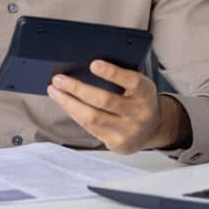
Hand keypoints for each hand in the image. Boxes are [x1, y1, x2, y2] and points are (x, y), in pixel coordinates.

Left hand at [47, 60, 189, 154]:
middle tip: (59, 79)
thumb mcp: (138, 85)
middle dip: (78, 88)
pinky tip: (65, 104)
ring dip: (69, 103)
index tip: (93, 64)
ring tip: (55, 91)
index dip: (112, 73)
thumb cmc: (138, 100)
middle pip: (105, 100)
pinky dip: (75, 114)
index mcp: (146, 93)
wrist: (153, 129)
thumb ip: (121, 78)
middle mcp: (139, 113)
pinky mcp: (117, 144)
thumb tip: (84, 68)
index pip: (131, 80)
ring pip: (92, 118)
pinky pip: (90, 128)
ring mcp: (128, 131)